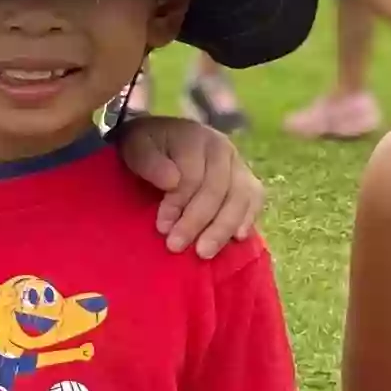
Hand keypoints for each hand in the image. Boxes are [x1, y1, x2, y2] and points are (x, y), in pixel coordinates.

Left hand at [114, 115, 263, 254]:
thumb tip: (171, 181)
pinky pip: (254, 198)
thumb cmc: (147, 146)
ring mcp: (238, 164)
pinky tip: (238, 238)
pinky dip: (248, 218)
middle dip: (197, 222)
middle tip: (177, 247)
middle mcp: (223, 149)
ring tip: (205, 252)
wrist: (162, 138)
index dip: (177, 204)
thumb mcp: (136, 147)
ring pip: (239, 197)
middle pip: (217, 190)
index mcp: (195, 138)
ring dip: (222, 228)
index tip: (162, 227)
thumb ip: (149, 161)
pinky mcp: (246, 179)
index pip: (191, 177)